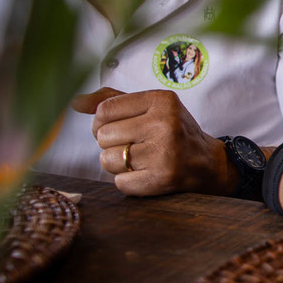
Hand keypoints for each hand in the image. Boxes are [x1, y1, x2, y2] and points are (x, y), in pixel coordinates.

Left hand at [72, 87, 232, 196]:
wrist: (208, 163)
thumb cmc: (174, 132)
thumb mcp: (151, 108)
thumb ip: (113, 101)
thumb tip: (75, 101)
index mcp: (161, 100)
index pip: (104, 110)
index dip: (103, 122)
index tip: (120, 127)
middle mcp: (164, 123)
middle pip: (102, 136)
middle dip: (113, 144)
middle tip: (135, 145)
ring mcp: (164, 152)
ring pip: (107, 160)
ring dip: (119, 164)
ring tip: (141, 159)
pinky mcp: (161, 178)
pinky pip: (120, 182)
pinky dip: (129, 181)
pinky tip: (146, 173)